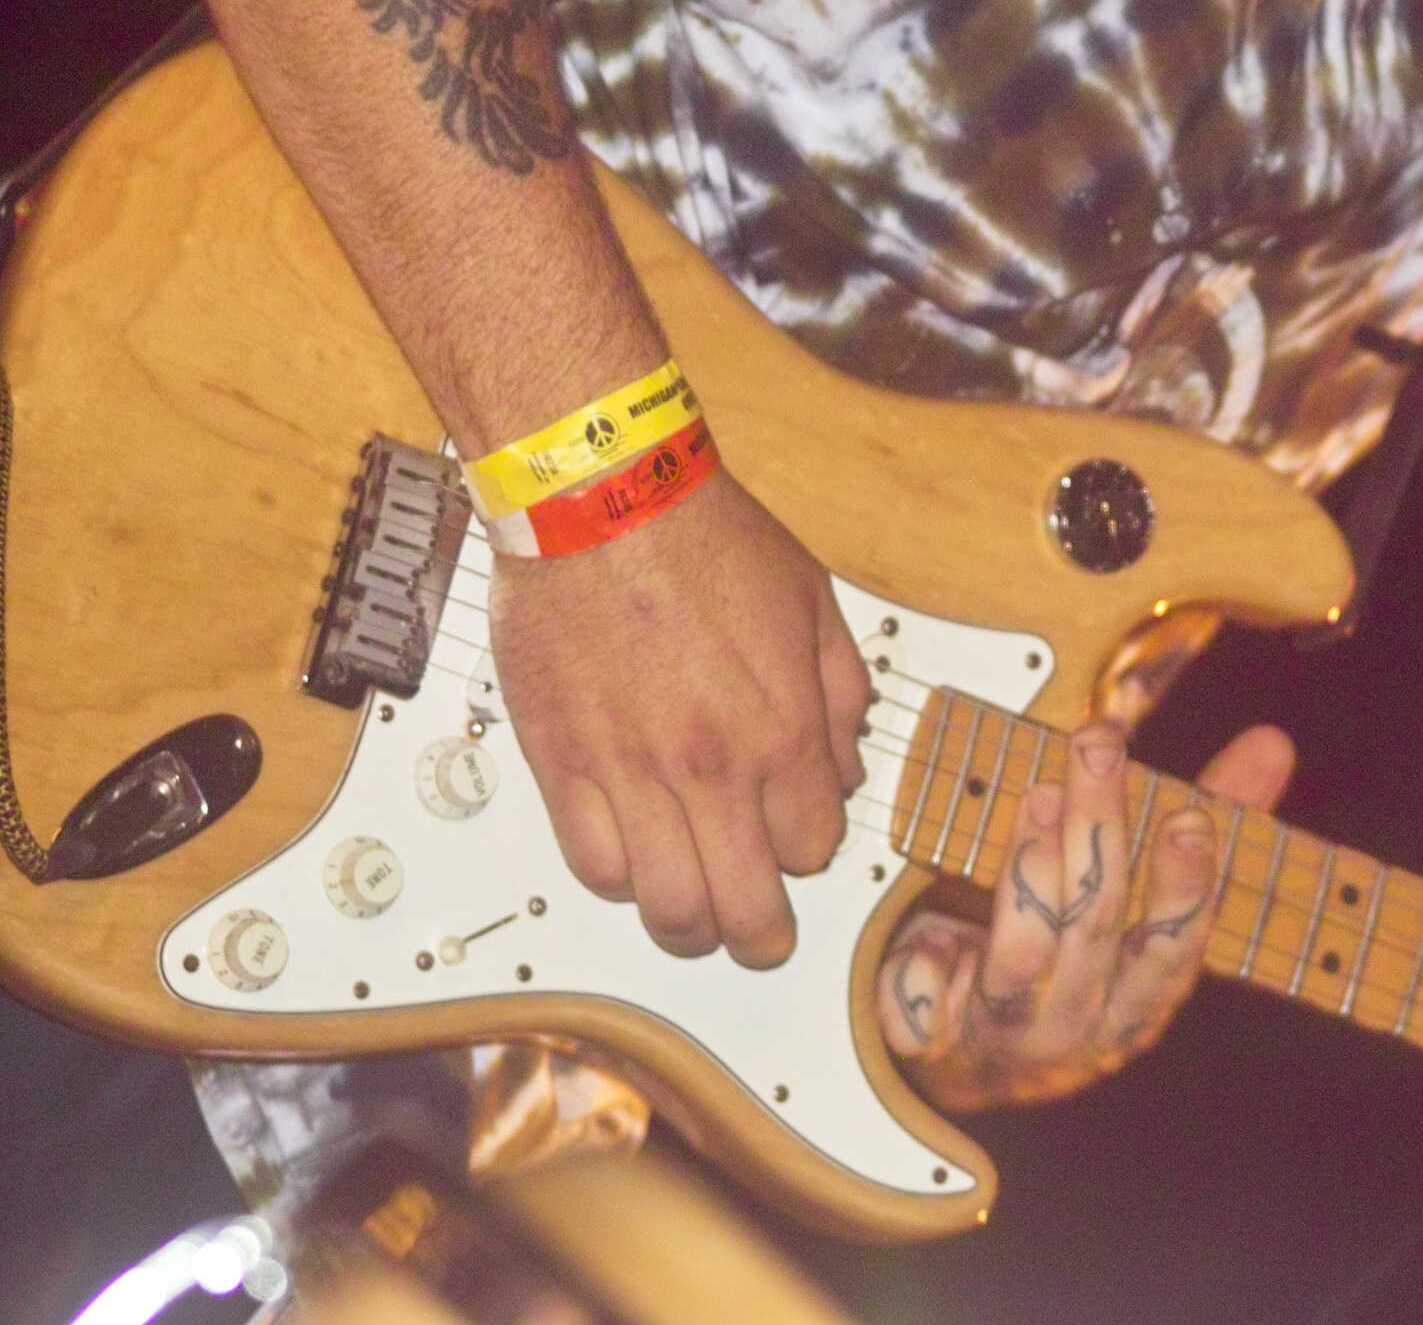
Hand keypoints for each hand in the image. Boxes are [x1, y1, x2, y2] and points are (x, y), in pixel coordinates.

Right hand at [488, 472, 871, 966]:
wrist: (600, 500)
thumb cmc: (704, 538)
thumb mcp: (814, 603)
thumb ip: (841, 694)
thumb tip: (845, 766)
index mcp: (783, 730)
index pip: (813, 847)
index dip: (811, 850)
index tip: (800, 838)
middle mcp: (711, 767)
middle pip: (746, 907)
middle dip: (763, 936)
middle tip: (762, 938)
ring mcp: (631, 774)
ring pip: (667, 907)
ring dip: (690, 927)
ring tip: (697, 921)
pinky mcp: (562, 766)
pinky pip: (594, 865)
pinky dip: (620, 882)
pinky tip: (635, 866)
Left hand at [876, 721, 1293, 1110]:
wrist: (976, 1058)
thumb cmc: (1078, 954)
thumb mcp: (1147, 893)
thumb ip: (1212, 817)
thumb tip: (1272, 744)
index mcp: (1142, 1000)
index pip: (1172, 950)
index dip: (1182, 889)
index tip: (1188, 818)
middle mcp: (1081, 1024)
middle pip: (1094, 928)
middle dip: (1099, 830)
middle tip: (1099, 744)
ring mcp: (1006, 1032)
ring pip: (1022, 953)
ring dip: (1030, 868)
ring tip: (1040, 793)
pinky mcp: (935, 1034)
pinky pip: (928, 1002)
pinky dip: (929, 959)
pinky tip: (935, 910)